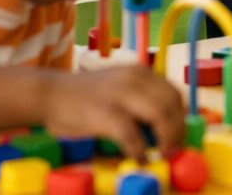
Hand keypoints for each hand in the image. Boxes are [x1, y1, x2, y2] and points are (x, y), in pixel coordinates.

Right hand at [42, 68, 185, 159]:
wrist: (50, 93)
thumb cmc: (85, 95)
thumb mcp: (120, 87)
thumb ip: (141, 99)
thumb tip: (166, 127)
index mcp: (140, 72)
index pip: (174, 93)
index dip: (181, 118)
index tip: (179, 136)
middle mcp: (134, 78)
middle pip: (171, 104)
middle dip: (177, 130)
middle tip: (172, 150)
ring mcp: (119, 94)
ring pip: (159, 115)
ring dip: (166, 139)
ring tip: (160, 155)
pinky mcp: (103, 112)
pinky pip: (131, 135)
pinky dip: (139, 151)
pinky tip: (138, 159)